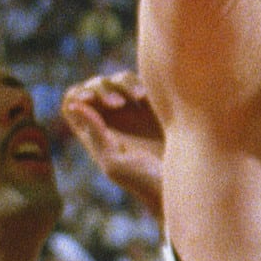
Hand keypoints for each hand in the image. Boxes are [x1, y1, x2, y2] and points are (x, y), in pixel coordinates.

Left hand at [62, 71, 165, 216]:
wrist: (186, 181)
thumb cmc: (148, 180)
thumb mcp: (116, 164)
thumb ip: (95, 135)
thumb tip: (76, 105)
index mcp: (95, 134)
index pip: (73, 102)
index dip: (79, 95)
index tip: (90, 100)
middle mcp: (113, 119)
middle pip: (95, 85)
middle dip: (103, 88)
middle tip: (119, 104)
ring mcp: (137, 109)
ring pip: (120, 79)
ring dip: (125, 83)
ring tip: (141, 97)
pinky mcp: (159, 103)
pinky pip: (145, 80)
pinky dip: (144, 81)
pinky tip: (153, 98)